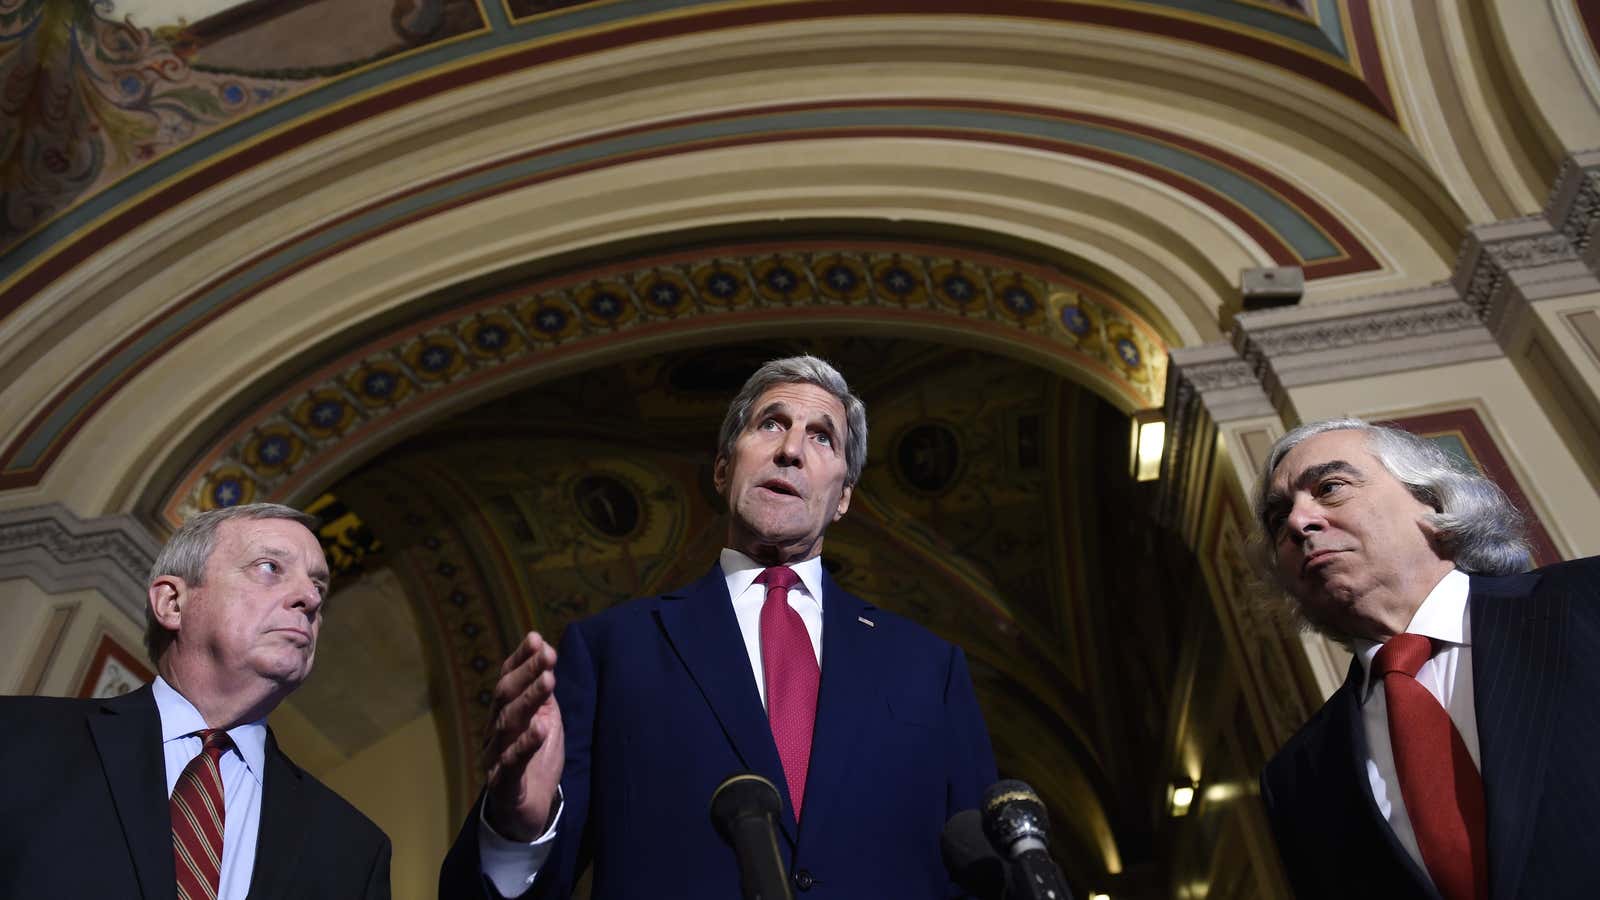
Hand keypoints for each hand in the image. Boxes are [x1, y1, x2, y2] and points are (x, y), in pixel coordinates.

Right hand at [481, 632, 564, 841]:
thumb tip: (546, 652)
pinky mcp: (504, 785)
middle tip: (548, 654)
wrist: (525, 815)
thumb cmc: (535, 764)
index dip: (520, 659)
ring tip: (548, 680)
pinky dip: (525, 745)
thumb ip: (543, 694)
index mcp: (504, 716)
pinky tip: (540, 729)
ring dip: (528, 700)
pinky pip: (512, 764)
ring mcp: (496, 758)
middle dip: (526, 673)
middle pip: (505, 697)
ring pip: (508, 725)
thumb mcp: (545, 722)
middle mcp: (494, 733)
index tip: (537, 638)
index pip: (507, 681)